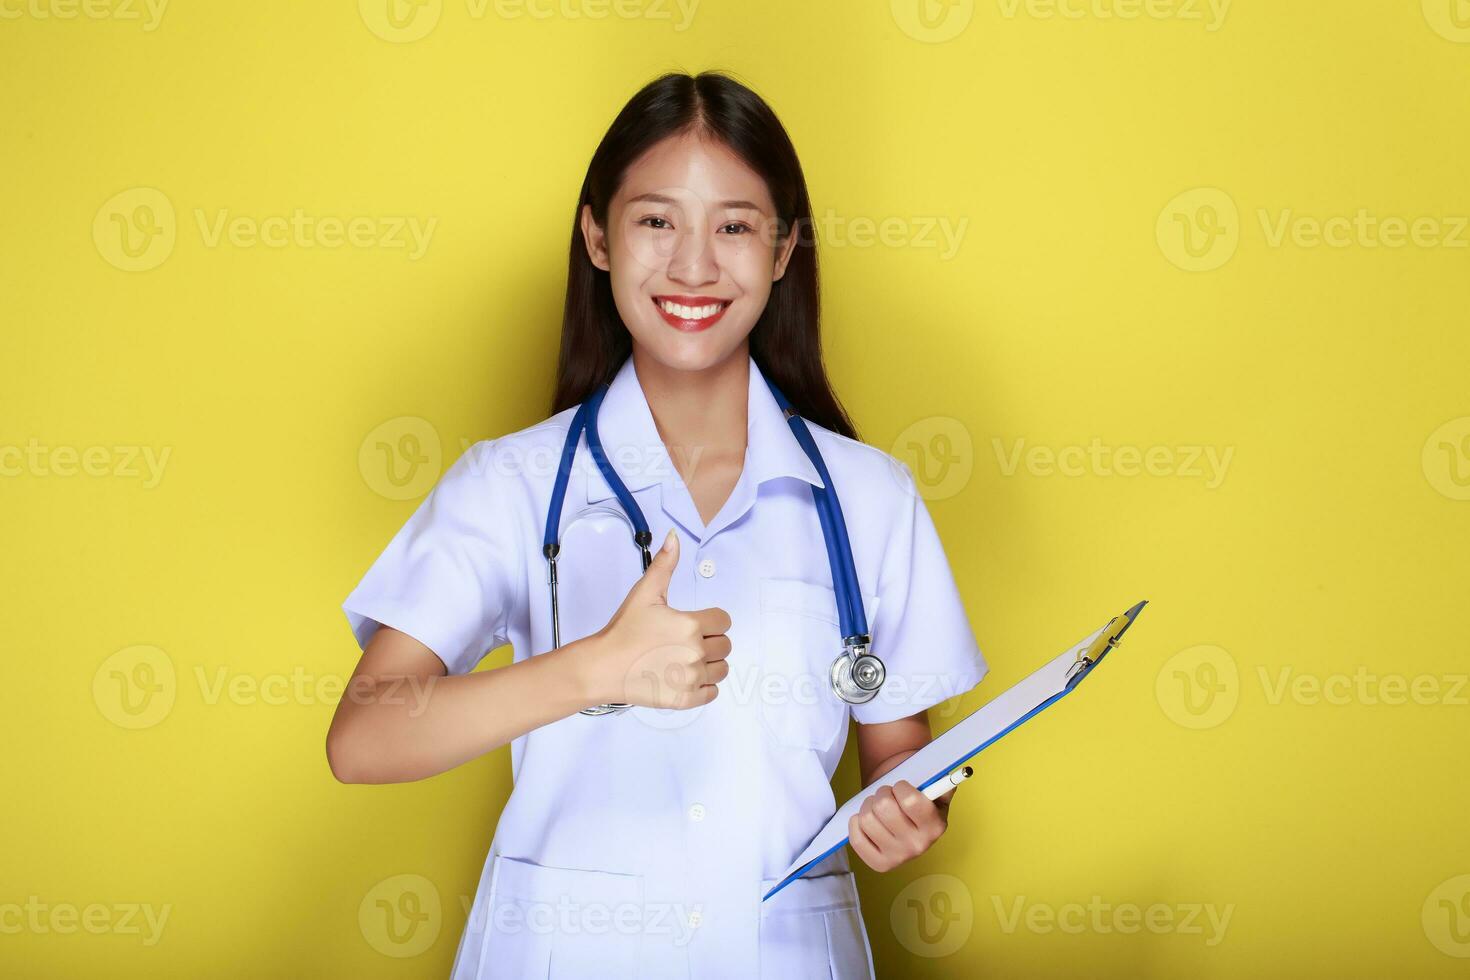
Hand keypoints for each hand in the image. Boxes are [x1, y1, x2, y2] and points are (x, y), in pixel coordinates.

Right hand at [576, 529, 731, 709]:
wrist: (603, 666)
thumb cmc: (624, 630)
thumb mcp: (645, 593)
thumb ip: (664, 564)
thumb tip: (673, 537)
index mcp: (691, 624)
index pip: (724, 620)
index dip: (710, 620)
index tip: (692, 624)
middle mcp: (695, 652)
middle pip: (725, 645)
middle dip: (710, 641)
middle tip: (684, 642)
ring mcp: (691, 678)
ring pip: (722, 669)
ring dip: (710, 664)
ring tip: (685, 659)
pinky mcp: (685, 699)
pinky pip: (713, 692)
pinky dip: (704, 686)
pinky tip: (685, 676)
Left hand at [848, 780, 949, 872]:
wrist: (904, 818)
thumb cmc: (916, 798)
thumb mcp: (933, 788)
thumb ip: (940, 782)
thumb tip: (943, 781)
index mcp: (935, 826)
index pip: (910, 800)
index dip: (900, 787)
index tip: (901, 787)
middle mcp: (918, 846)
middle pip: (884, 807)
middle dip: (882, 793)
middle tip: (887, 795)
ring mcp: (898, 858)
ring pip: (867, 819)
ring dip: (868, 806)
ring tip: (877, 807)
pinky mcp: (879, 864)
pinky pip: (856, 839)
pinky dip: (856, 823)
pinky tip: (867, 820)